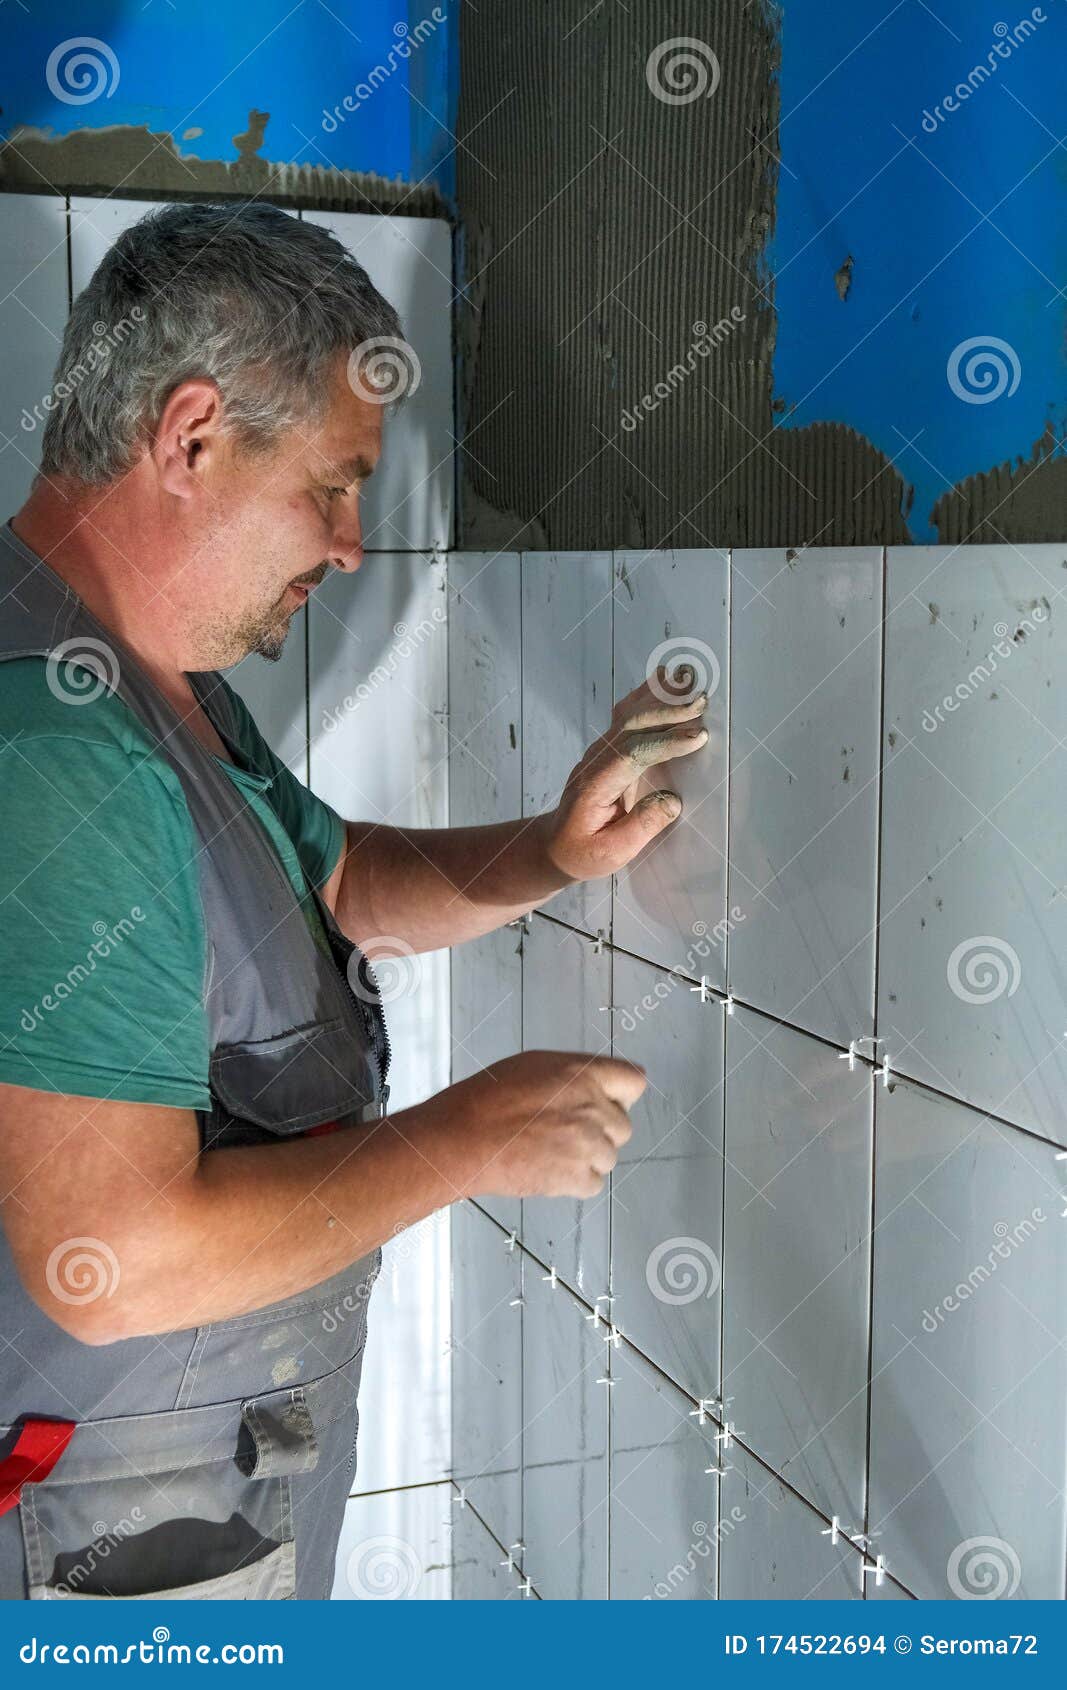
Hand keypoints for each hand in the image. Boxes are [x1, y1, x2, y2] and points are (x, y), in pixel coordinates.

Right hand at [426, 1051, 646, 1198]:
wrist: (463, 1139)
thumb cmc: (486, 1100)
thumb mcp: (534, 1065)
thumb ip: (573, 1075)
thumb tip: (591, 1084)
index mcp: (585, 1074)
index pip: (634, 1081)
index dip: (620, 1094)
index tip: (610, 1101)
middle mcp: (594, 1108)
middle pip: (623, 1125)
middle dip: (601, 1130)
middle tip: (566, 1130)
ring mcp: (588, 1145)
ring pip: (609, 1157)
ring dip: (587, 1157)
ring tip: (551, 1150)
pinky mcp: (577, 1178)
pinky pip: (594, 1183)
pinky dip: (575, 1181)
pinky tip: (549, 1168)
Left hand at [542, 667, 709, 883]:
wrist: (555, 844)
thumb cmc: (583, 851)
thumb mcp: (610, 853)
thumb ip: (640, 827)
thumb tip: (672, 801)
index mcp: (596, 784)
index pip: (631, 754)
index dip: (664, 743)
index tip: (697, 738)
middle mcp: (596, 759)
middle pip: (632, 725)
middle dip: (667, 711)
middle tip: (702, 702)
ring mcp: (601, 750)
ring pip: (630, 712)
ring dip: (659, 695)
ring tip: (689, 677)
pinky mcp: (610, 747)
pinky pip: (629, 713)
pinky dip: (648, 694)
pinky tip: (666, 679)